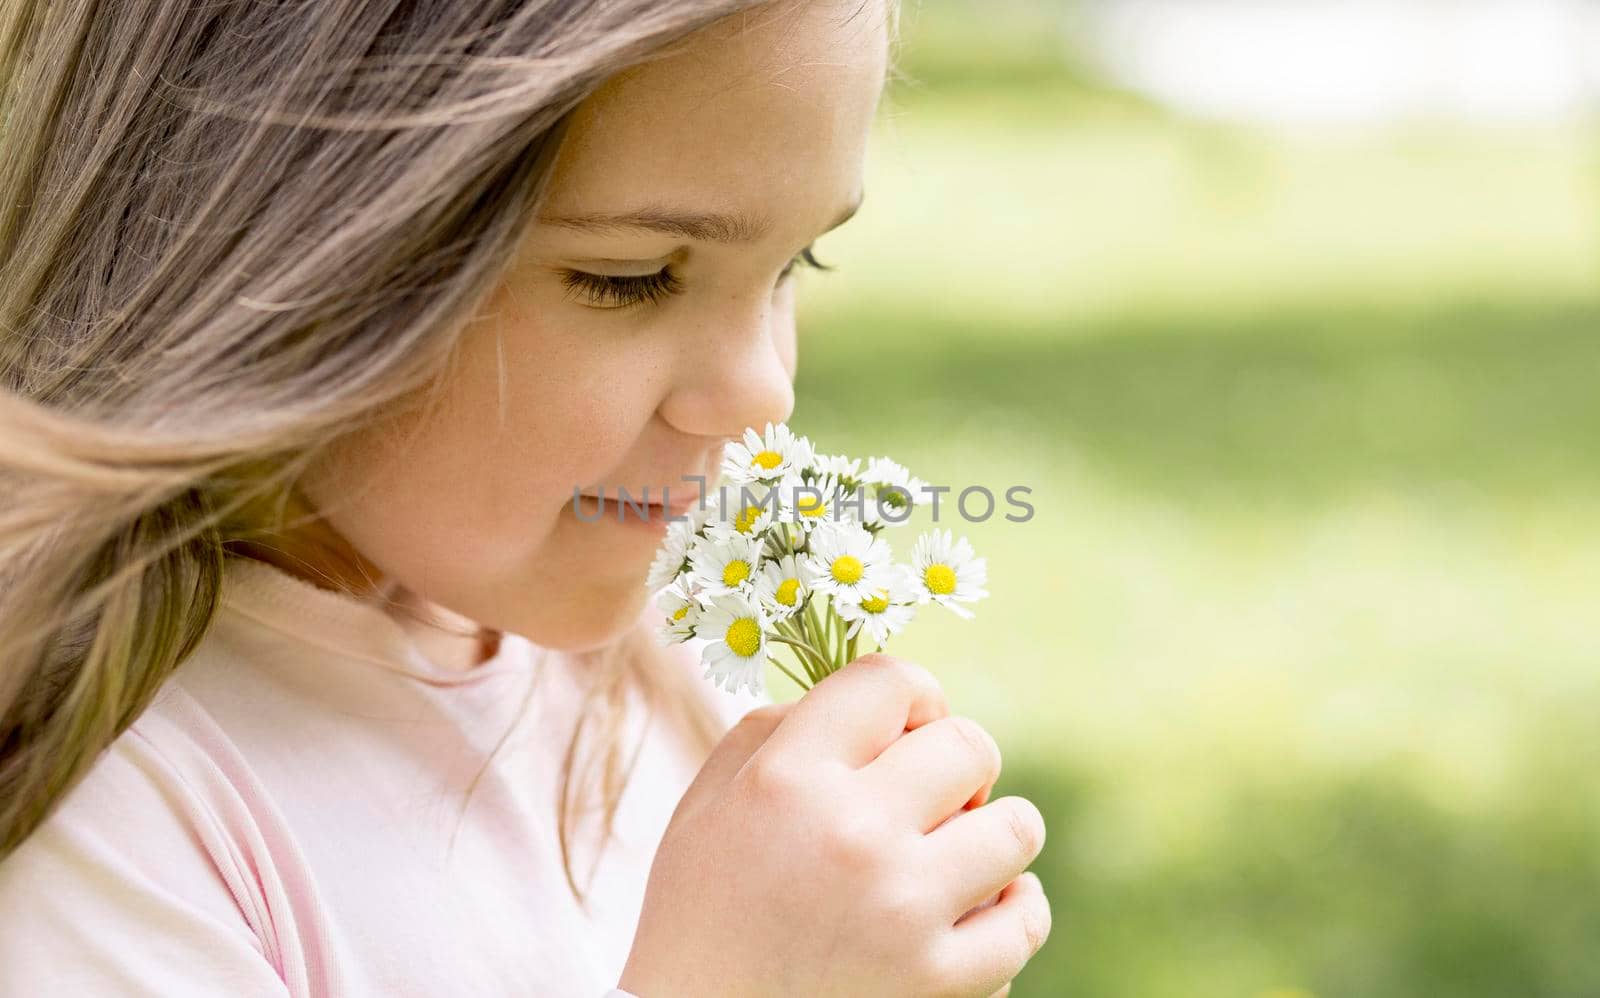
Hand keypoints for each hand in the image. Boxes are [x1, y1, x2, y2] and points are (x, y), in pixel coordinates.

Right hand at [619, 653, 1050, 996]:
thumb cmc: (702, 916)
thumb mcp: (707, 805)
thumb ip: (778, 731)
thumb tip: (877, 702)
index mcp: (787, 779)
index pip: (894, 680)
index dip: (910, 699)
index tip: (902, 734)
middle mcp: (851, 835)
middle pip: (970, 745)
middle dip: (954, 767)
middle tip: (926, 804)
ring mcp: (902, 912)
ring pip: (1017, 827)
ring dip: (991, 836)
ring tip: (952, 859)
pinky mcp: (940, 985)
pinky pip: (1026, 919)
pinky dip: (1011, 912)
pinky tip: (973, 911)